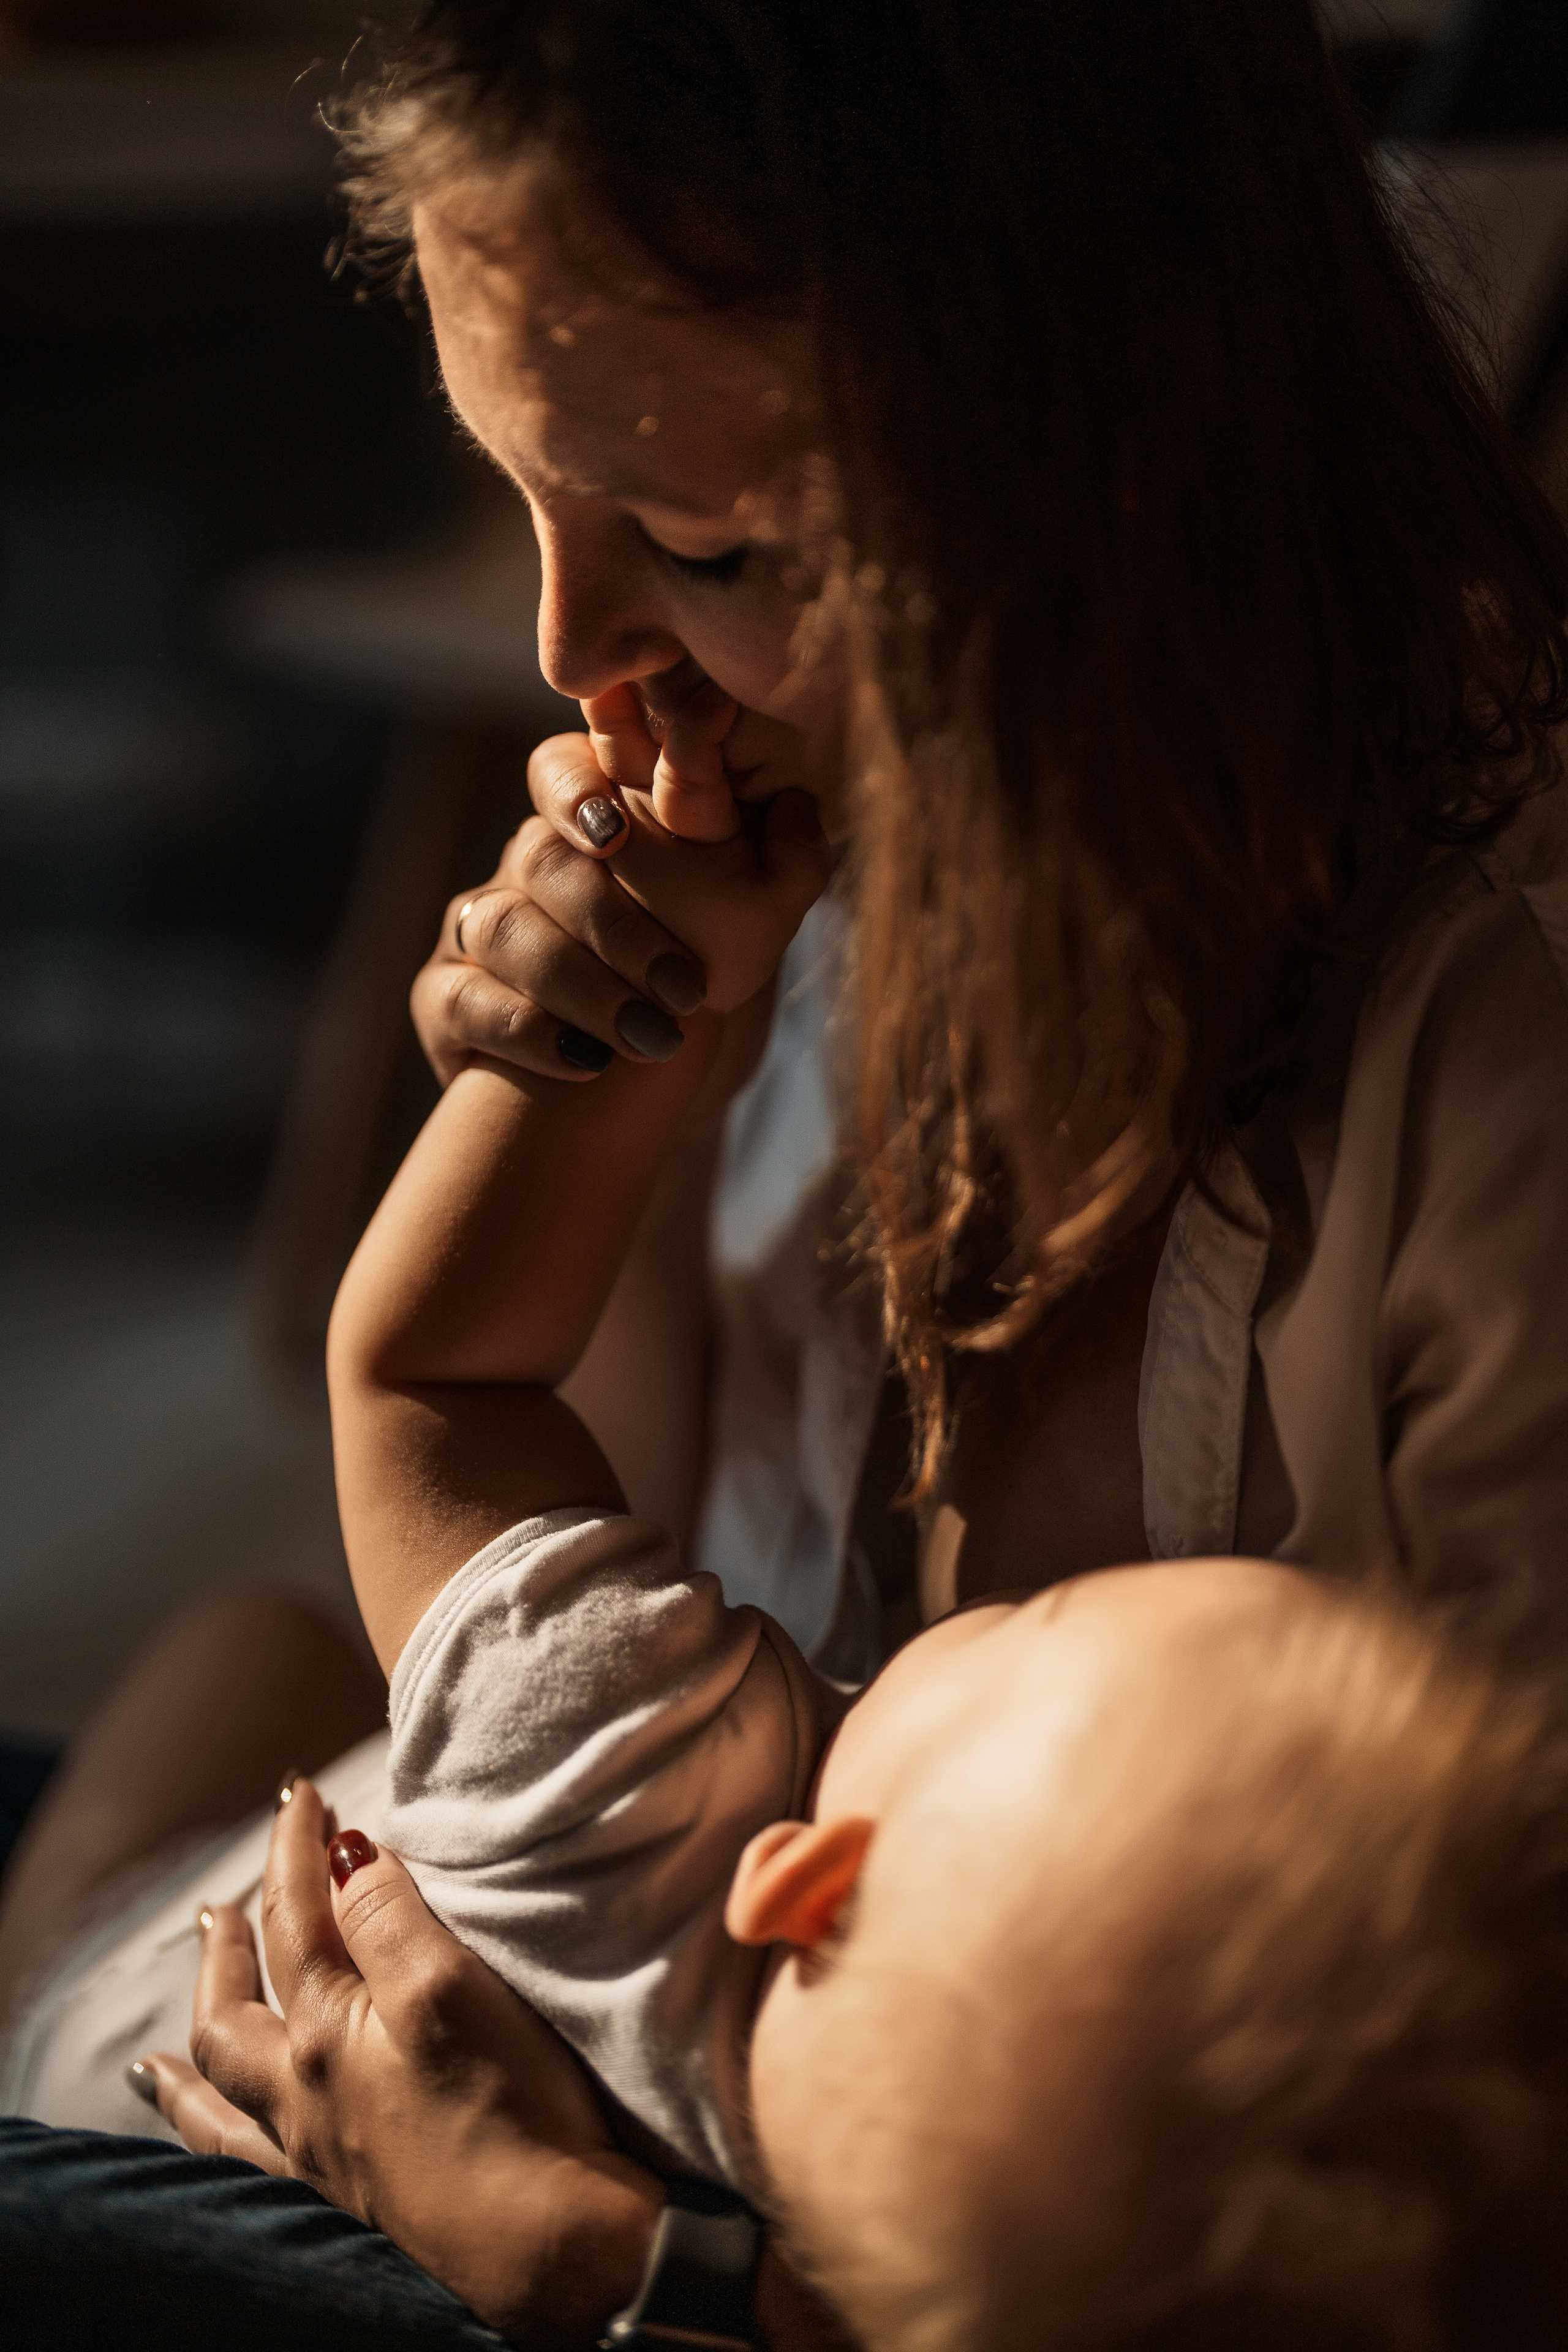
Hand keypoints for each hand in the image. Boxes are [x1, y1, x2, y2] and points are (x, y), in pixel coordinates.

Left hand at [140, 1778, 659, 2351]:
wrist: (552, 2252)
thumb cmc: (510, 2114)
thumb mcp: (448, 1987)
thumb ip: (389, 1918)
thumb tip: (348, 1857)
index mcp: (327, 2035)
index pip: (300, 1918)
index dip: (297, 1847)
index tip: (301, 1792)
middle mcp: (306, 2099)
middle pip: (236, 2011)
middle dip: (230, 1945)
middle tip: (224, 1904)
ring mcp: (322, 2160)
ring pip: (224, 2103)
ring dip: (192, 2061)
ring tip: (157, 2057)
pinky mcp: (355, 2206)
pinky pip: (251, 2171)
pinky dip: (218, 2149)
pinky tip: (220, 2148)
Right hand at [411, 684, 829, 1089]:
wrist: (650, 1083)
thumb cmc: (698, 982)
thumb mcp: (756, 924)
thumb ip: (783, 861)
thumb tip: (801, 801)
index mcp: (591, 824)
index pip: (560, 769)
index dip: (578, 790)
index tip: (617, 832)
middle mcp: (525, 865)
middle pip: (539, 858)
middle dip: (613, 923)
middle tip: (683, 985)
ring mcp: (478, 928)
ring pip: (503, 927)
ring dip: (583, 986)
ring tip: (652, 1038)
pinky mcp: (447, 999)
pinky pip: (463, 999)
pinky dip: (527, 1030)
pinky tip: (585, 1061)